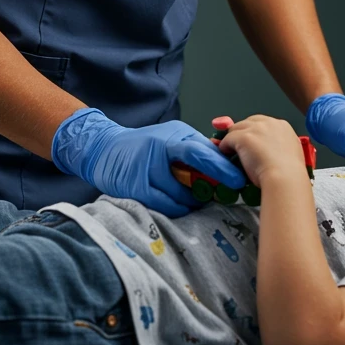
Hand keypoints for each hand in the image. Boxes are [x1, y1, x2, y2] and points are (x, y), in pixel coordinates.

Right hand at [52, 108, 247, 217]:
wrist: (105, 148)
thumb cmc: (145, 143)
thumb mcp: (171, 137)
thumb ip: (195, 147)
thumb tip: (225, 159)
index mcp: (171, 137)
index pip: (200, 151)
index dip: (221, 166)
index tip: (239, 179)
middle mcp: (158, 152)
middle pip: (192, 172)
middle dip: (213, 185)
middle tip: (226, 195)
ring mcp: (146, 171)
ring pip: (180, 195)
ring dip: (194, 201)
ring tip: (201, 199)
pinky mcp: (136, 188)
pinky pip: (165, 205)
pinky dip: (178, 207)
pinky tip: (183, 205)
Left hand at [216, 115, 306, 187]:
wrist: (285, 178)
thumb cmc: (289, 173)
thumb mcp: (290, 153)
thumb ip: (280, 146)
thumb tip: (271, 150)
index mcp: (282, 126)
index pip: (262, 122)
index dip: (255, 131)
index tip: (252, 140)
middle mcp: (269, 123)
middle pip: (248, 122)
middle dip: (242, 132)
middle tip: (239, 146)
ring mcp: (255, 129)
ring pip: (236, 129)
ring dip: (232, 139)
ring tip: (230, 151)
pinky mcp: (243, 137)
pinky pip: (228, 139)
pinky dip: (225, 146)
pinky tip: (226, 154)